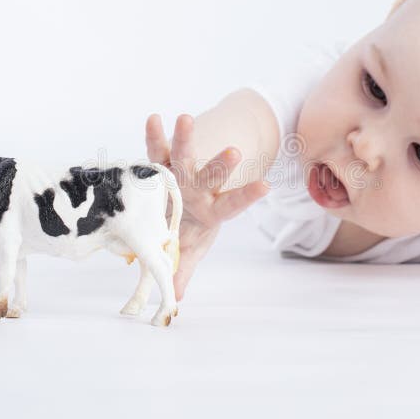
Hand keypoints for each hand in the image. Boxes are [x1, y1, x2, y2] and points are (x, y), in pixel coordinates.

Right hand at [146, 113, 269, 299]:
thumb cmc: (186, 226)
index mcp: (210, 210)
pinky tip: (154, 118)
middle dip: (221, 164)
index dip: (247, 195)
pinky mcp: (161, 162)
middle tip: (233, 152)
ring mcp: (181, 172)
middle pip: (212, 175)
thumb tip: (176, 300)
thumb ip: (182, 269)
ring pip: (184, 155)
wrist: (179, 196)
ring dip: (185, 139)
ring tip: (186, 118)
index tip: (265, 184)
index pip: (231, 204)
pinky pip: (157, 149)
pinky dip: (155, 136)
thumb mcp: (188, 249)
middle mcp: (198, 188)